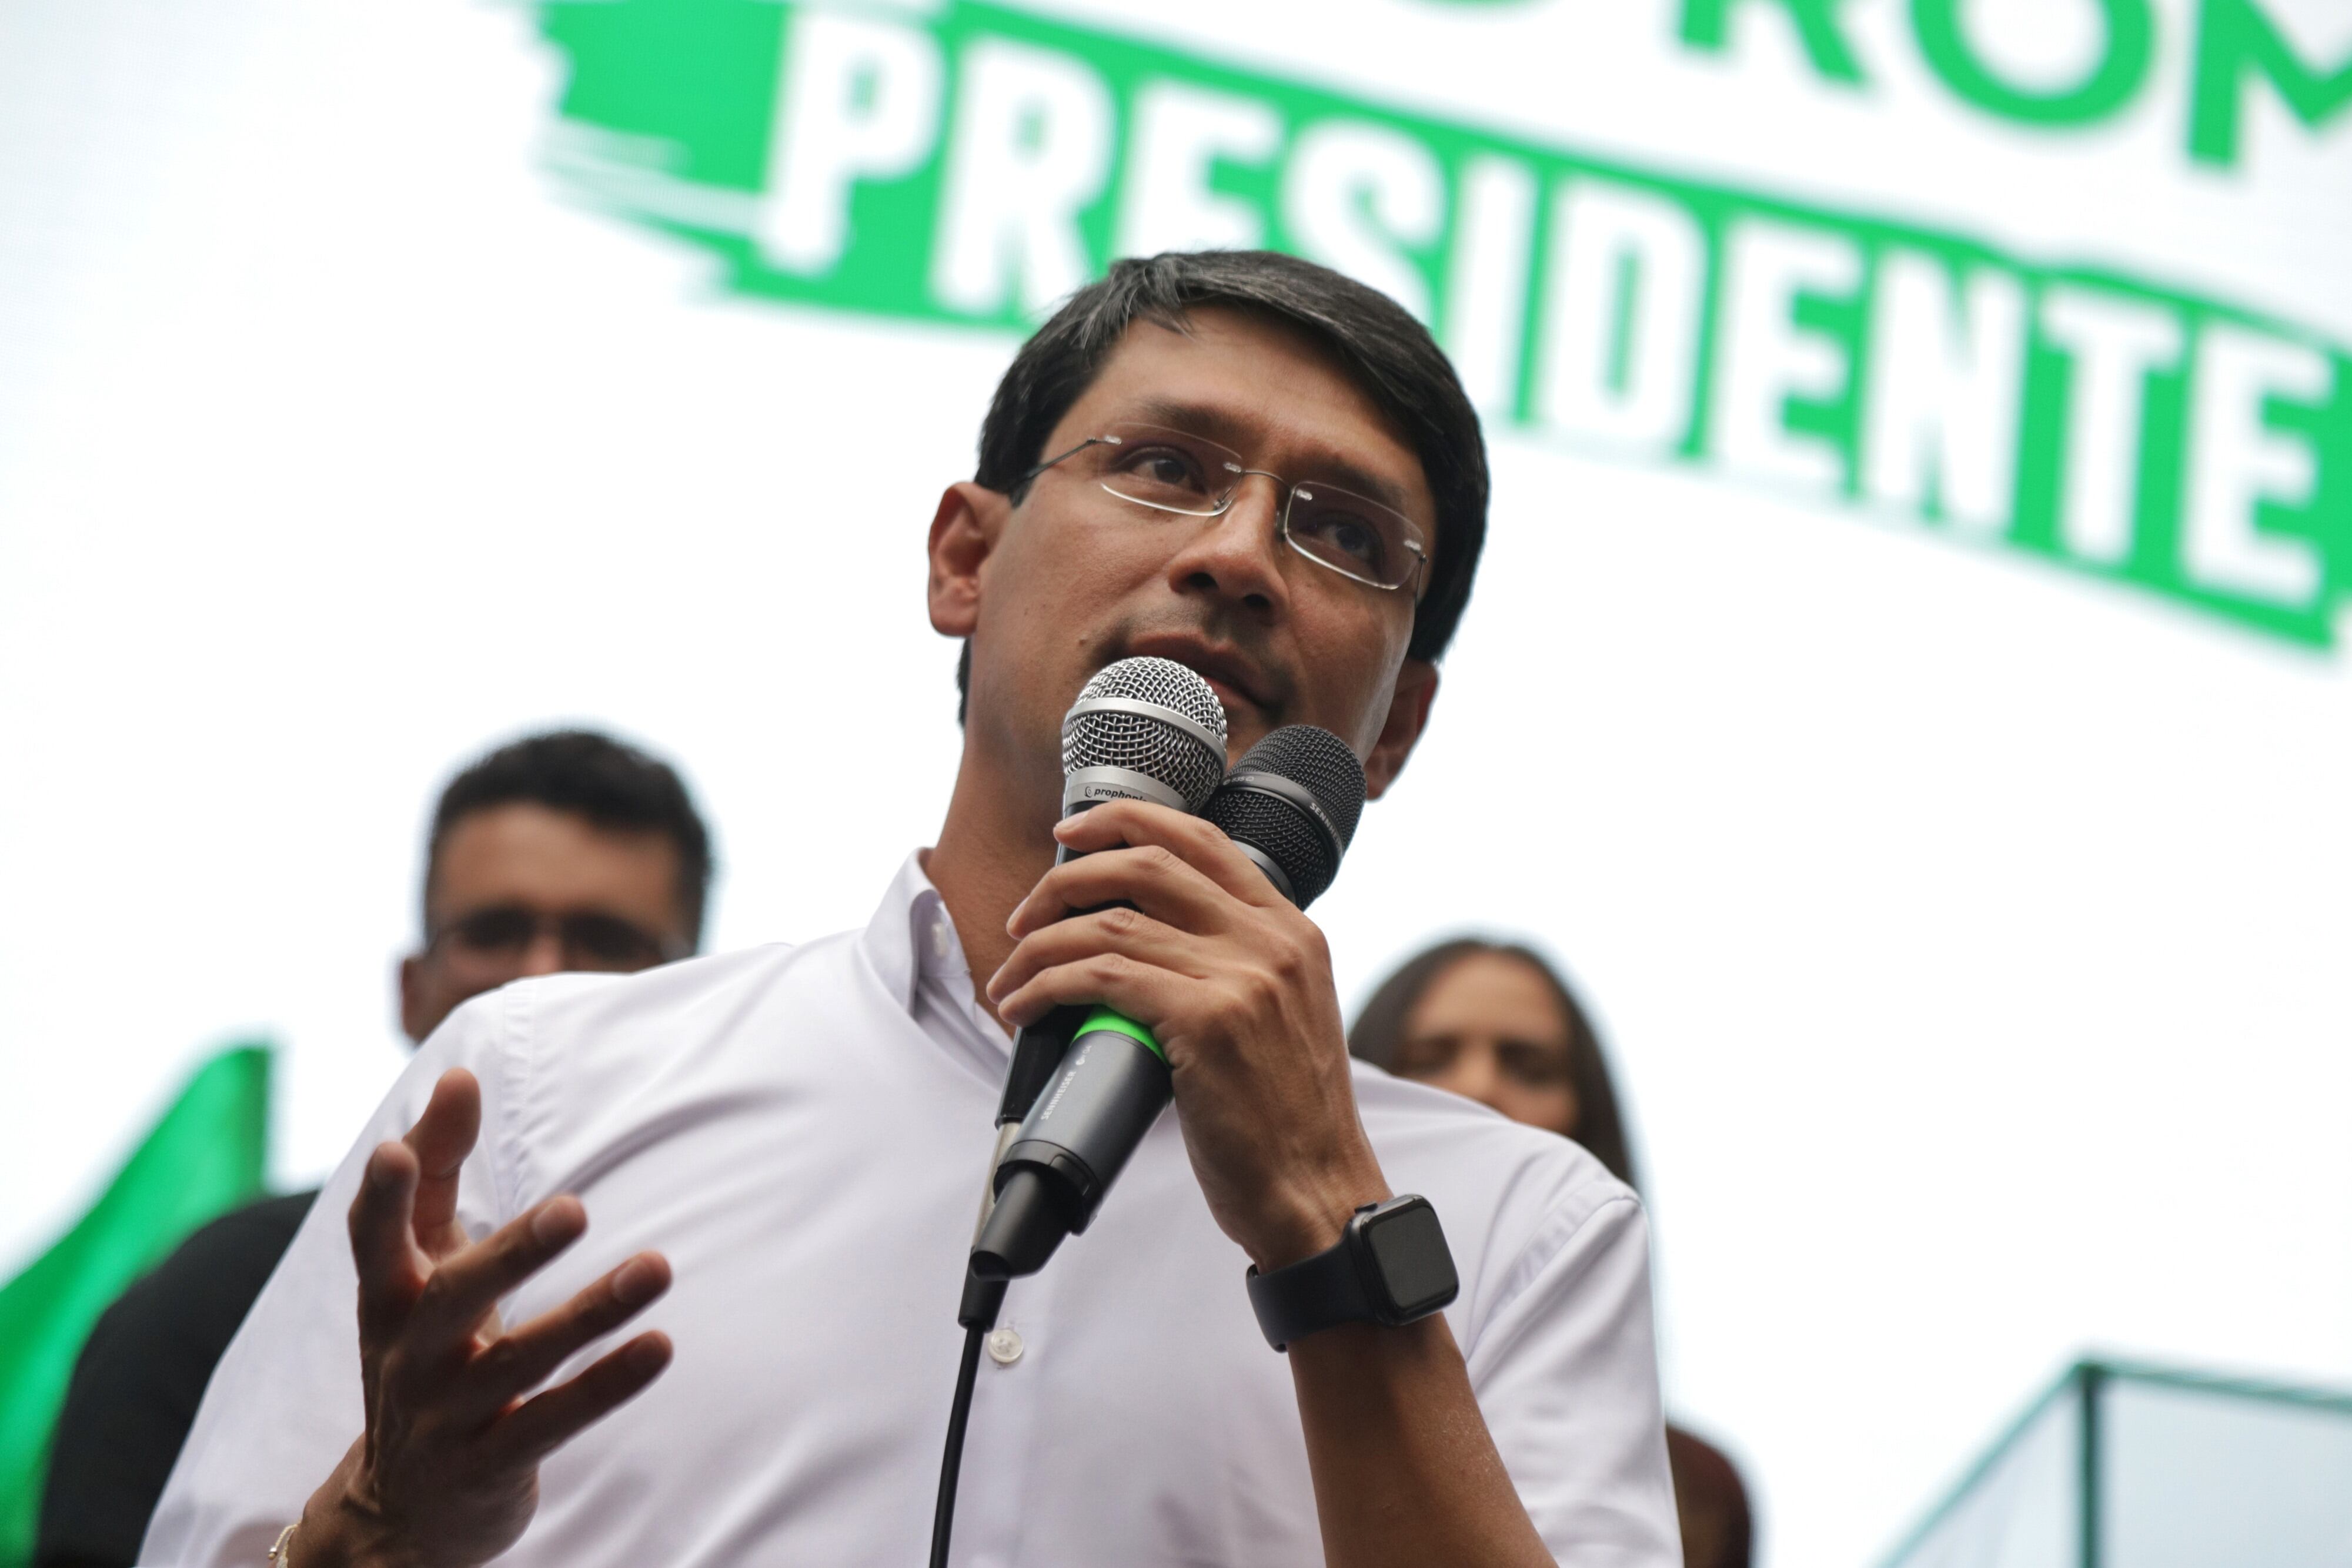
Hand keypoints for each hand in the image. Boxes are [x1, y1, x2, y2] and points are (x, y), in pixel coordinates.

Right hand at [295, 1068, 672, 1567]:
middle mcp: (408, 1353)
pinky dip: (606, 1385)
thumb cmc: (422, 1351)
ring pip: (519, 1361)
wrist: (400, 1510)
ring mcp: (446, 1414)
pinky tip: (660, 1345)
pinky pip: (553, 1421)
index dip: (384, 1198)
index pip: (374, 1239)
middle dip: (513, 1253)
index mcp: (387, 1296)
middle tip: (576, 1208)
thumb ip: (436, 1171)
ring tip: (657, 1267)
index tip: (395, 1150)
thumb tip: (459, 1074)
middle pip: (455, 1298)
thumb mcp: (418, 1267)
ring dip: (589, 1314)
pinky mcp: (491, 1463)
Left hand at [986, 800, 1387, 1270]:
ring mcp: (1241, 976)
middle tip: (1024, 914)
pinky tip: (1028, 1007)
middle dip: (1066, 878)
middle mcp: (1271, 940)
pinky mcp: (1206, 1020)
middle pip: (1148, 864)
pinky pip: (1102, 977)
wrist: (1319, 1190)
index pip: (1204, 839)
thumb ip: (1238, 966)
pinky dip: (1049, 985)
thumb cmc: (1290, 1120)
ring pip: (1111, 923)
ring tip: (1012, 976)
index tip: (1075, 833)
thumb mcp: (1286, 1016)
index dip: (1129, 821)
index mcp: (1292, 931)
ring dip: (1041, 946)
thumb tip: (1148, 945)